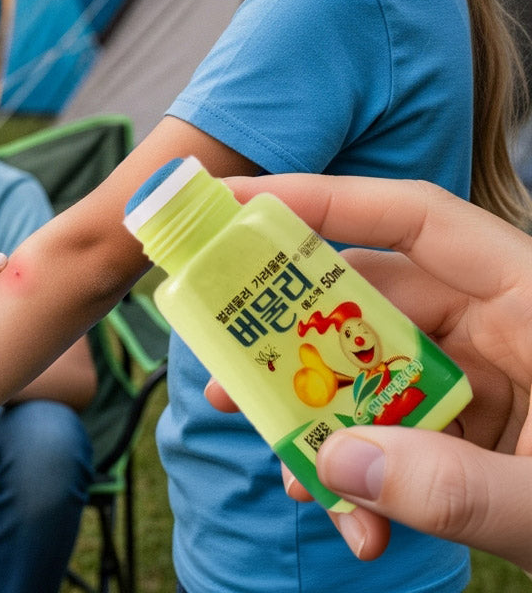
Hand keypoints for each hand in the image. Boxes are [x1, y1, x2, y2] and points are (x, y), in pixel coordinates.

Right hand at [211, 174, 531, 568]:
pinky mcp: (487, 435)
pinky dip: (369, 473)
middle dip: (293, 336)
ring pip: (378, 374)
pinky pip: (406, 435)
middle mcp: (504, 325)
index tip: (238, 207)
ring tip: (278, 459)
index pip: (415, 219)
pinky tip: (351, 522)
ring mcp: (492, 382)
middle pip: (373, 300)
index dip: (323, 201)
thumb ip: (459, 488)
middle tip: (221, 358)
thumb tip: (337, 465)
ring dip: (322, 418)